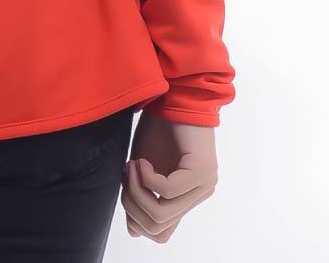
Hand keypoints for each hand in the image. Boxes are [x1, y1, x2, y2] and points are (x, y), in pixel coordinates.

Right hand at [120, 113, 217, 242]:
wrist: (173, 96)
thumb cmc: (158, 127)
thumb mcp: (143, 168)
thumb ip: (141, 196)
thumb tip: (134, 231)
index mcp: (186, 197)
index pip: (161, 233)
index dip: (136, 219)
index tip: (124, 187)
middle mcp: (198, 195)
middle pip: (158, 226)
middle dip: (131, 203)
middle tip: (125, 174)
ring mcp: (203, 185)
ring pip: (163, 213)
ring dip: (137, 190)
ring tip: (131, 164)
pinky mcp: (201, 171)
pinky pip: (168, 190)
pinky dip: (147, 177)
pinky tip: (141, 159)